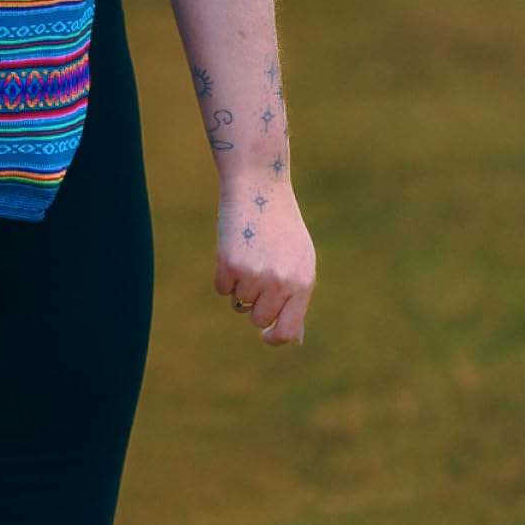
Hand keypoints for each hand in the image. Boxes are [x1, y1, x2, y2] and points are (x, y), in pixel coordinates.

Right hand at [214, 182, 314, 346]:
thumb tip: (291, 337)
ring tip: (250, 253)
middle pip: (257, 317)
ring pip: (238, 302)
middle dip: (254, 302)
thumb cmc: (281, 226)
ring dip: (240, 284)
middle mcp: (280, 282)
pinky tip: (235, 250)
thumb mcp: (299, 260)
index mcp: (302, 282)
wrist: (259, 187)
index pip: (286, 329)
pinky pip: (221, 288)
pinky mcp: (229, 264)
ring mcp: (254, 275)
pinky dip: (224, 274)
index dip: (274, 337)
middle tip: (258, 273)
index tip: (265, 336)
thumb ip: (295, 297)